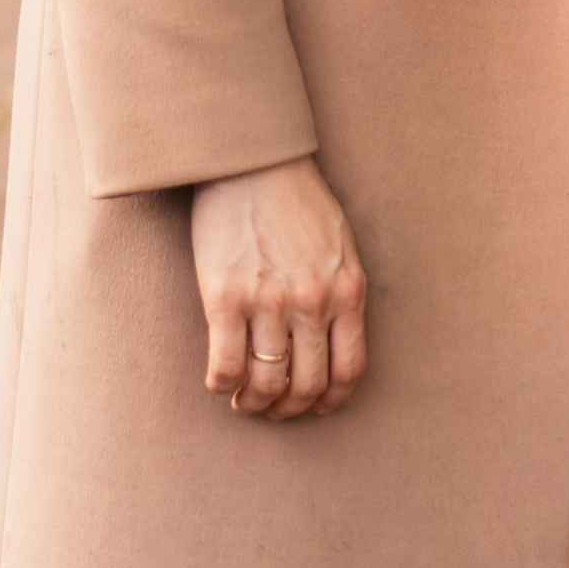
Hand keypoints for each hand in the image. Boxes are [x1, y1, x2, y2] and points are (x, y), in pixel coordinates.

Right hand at [190, 154, 369, 417]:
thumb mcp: (339, 245)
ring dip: (253, 403)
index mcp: (346, 289)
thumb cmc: (296, 199)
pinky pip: (225, 366)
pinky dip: (223, 385)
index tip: (311, 405)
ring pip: (265, 384)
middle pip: (306, 386)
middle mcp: (312, 301)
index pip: (348, 371)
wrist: (252, 159)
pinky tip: (220, 381)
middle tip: (271, 407)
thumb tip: (333, 339)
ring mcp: (269, 301)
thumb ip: (340, 291)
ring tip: (243, 399)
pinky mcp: (225, 296)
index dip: (329, 400)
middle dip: (288, 409)